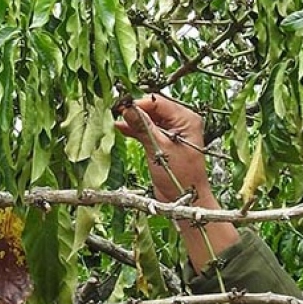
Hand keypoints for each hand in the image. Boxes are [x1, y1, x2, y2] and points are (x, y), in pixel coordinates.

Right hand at [113, 94, 238, 271]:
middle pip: (153, 108)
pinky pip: (147, 130)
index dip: (139, 103)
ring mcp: (171, 132)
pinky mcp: (162, 142)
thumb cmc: (180, 177)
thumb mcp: (159, 149)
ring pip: (148, 118)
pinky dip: (134, 129)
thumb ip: (143, 127)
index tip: (121, 106)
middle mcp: (181, 122)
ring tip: (116, 118)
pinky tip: (121, 127)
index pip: (159, 102)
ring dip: (133, 119)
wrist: (183, 200)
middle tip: (116, 110)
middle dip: (135, 110)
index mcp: (187, 119)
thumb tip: (128, 109)